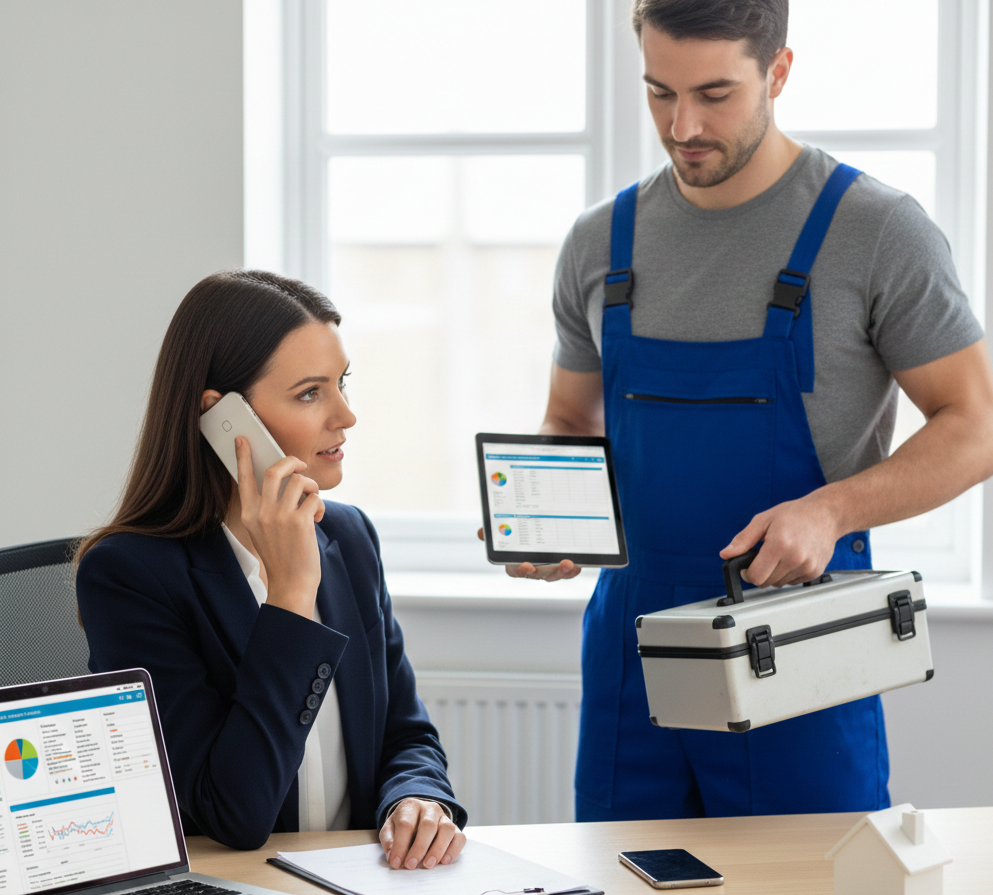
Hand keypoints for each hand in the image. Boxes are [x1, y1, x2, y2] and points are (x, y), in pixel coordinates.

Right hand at [235, 437, 324, 616]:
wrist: (291, 584)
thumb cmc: (282, 555)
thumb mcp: (264, 530)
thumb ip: (267, 508)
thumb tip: (285, 482)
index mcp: (248, 514)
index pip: (243, 478)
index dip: (243, 457)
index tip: (243, 440)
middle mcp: (261, 513)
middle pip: (276, 471)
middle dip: (292, 462)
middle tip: (300, 466)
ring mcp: (279, 517)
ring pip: (299, 482)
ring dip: (311, 488)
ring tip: (312, 502)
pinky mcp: (299, 522)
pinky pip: (314, 498)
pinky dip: (319, 505)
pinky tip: (317, 519)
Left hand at [379, 798, 465, 869]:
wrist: (418, 816)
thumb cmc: (403, 825)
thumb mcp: (390, 828)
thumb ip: (389, 841)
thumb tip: (393, 856)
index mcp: (411, 806)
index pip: (406, 824)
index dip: (400, 845)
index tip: (396, 863)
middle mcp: (430, 808)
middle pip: (428, 825)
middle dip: (419, 847)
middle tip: (411, 865)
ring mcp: (444, 817)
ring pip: (447, 829)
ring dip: (438, 849)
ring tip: (428, 865)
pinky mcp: (455, 828)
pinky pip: (459, 837)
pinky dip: (454, 850)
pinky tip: (444, 861)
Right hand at [476, 528, 581, 580]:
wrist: (539, 528)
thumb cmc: (516, 533)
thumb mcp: (504, 528)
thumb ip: (493, 531)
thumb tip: (481, 532)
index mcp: (516, 562)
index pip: (516, 570)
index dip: (521, 569)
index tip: (527, 565)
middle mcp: (533, 568)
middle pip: (541, 575)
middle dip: (552, 572)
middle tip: (563, 564)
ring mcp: (548, 569)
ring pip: (556, 574)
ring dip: (565, 571)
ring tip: (572, 563)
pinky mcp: (562, 566)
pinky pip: (569, 571)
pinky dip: (575, 569)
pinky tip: (580, 562)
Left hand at [720, 492, 842, 587]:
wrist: (825, 514)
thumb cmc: (795, 514)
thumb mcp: (763, 520)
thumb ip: (743, 539)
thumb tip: (726, 554)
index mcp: (779, 544)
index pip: (756, 576)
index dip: (747, 573)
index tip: (747, 566)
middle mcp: (795, 558)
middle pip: (766, 582)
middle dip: (760, 572)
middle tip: (764, 557)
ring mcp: (807, 566)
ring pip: (779, 584)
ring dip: (774, 574)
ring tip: (780, 554)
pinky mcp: (815, 572)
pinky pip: (793, 582)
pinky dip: (788, 574)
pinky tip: (791, 558)